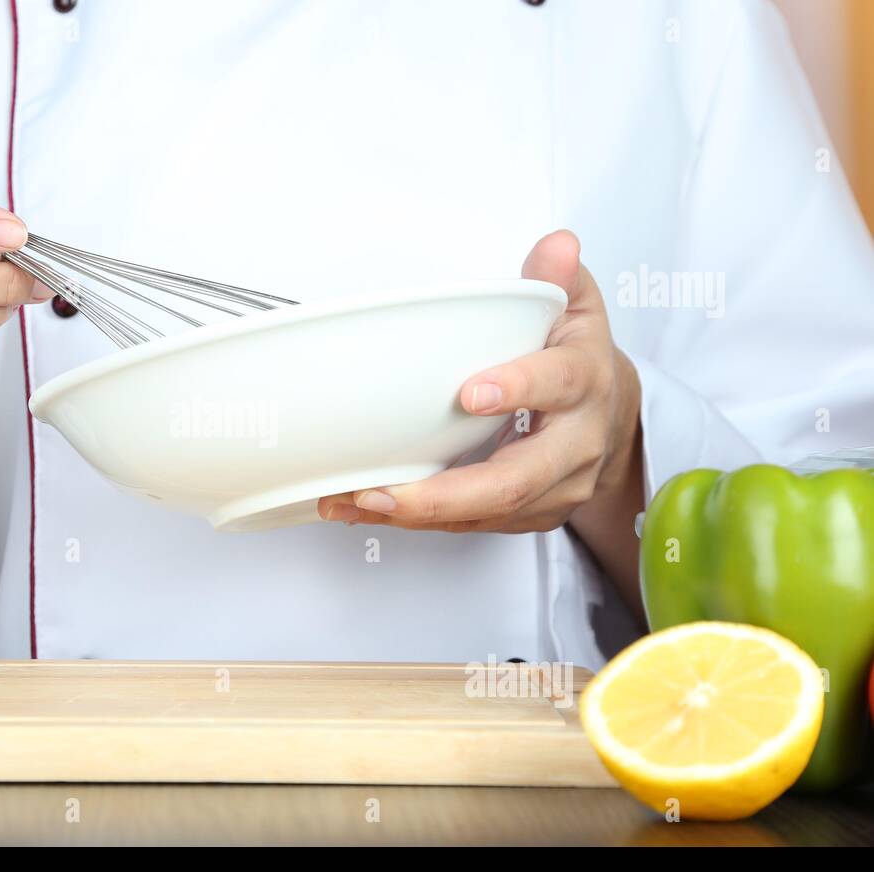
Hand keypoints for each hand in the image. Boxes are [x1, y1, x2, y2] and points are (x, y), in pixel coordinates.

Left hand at [318, 230, 641, 535]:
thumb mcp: (578, 309)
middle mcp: (576, 444)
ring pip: (488, 513)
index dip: (517, 388)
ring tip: (356, 502)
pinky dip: (418, 521)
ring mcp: (556, 488)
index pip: (558, 384)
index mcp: (585, 383)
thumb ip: (559, 278)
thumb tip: (557, 244)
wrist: (616, 419)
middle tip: (382, 491)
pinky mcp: (530, 515)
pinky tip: (369, 509)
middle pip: (516, 480)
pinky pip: (472, 525)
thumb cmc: (579, 359)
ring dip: (417, 514)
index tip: (467, 394)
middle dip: (445, 493)